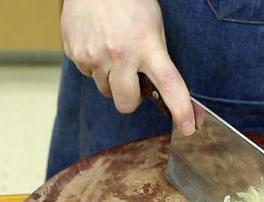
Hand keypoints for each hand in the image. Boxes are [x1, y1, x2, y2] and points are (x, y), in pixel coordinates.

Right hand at [61, 0, 195, 134]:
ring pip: (105, 90)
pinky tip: (97, 43)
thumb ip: (154, 56)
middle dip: (130, 100)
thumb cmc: (127, 0)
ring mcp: (95, 56)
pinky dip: (94, 65)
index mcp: (147, 44)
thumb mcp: (152, 24)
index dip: (180, 109)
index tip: (188, 127)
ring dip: (111, 79)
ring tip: (112, 51)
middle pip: (126, 103)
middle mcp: (120, 54)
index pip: (169, 84)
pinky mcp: (76, 54)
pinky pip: (88, 74)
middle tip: (132, 83)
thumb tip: (158, 89)